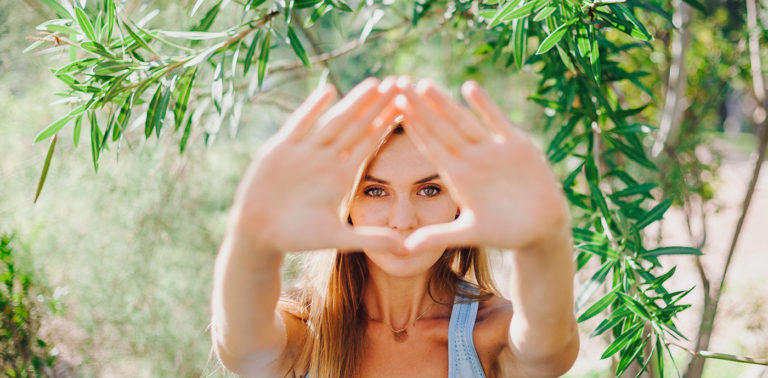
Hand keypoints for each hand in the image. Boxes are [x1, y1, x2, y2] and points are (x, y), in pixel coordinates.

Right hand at [231, 77, 404, 253]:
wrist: (259, 234)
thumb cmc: (298, 237)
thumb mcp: (338, 239)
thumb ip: (373, 240)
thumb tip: (409, 251)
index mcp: (342, 175)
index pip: (370, 144)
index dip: (388, 124)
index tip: (410, 105)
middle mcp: (326, 159)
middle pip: (357, 126)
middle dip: (378, 105)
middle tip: (401, 82)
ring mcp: (304, 152)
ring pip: (334, 121)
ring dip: (354, 103)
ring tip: (375, 84)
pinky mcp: (280, 150)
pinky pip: (300, 125)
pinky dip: (313, 109)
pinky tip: (328, 91)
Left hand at [394, 78, 569, 252]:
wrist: (542, 228)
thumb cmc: (505, 232)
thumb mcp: (470, 234)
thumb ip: (439, 236)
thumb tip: (405, 249)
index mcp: (457, 176)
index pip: (429, 146)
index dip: (412, 127)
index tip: (391, 108)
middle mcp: (471, 159)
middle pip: (441, 127)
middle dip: (421, 106)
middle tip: (399, 82)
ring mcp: (493, 150)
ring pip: (464, 121)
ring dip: (445, 103)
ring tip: (425, 84)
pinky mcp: (517, 146)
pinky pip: (497, 122)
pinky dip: (485, 106)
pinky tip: (469, 87)